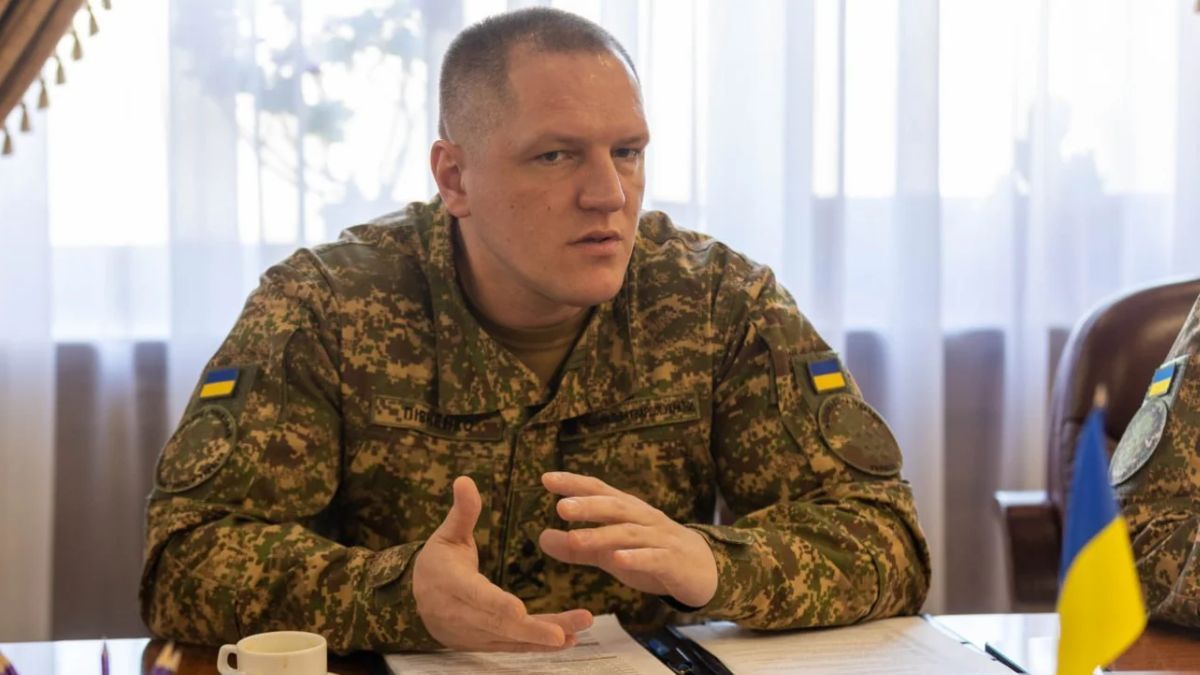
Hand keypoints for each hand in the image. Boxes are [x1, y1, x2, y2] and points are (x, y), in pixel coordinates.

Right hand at [412, 475, 593, 650]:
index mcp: (450, 583)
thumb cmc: (436, 561)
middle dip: (533, 629)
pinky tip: (568, 639)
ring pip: (510, 639)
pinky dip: (537, 645)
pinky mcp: (484, 643)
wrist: (415, 600)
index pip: (475, 596)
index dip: (496, 605)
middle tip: (566, 630)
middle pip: (498, 625)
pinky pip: (512, 647)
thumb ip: (462, 512)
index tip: (519, 610)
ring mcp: (472, 634)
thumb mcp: (446, 534)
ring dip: (543, 638)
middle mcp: (460, 615)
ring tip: (577, 631)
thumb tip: (465, 479)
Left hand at [538, 472, 718, 607]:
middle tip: (561, 507)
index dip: (574, 484)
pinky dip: (635, 558)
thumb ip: (578, 547)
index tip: (546, 478)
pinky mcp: (672, 561)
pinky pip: (653, 558)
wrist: (702, 569)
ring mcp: (659, 538)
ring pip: (629, 533)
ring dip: (602, 535)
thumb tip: (540, 538)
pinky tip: (617, 560)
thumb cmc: (650, 554)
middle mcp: (642, 518)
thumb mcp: (610, 552)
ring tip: (575, 539)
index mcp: (626, 510)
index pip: (599, 491)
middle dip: (588, 505)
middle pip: (614, 507)